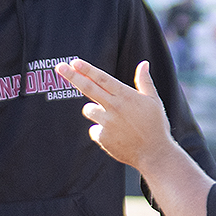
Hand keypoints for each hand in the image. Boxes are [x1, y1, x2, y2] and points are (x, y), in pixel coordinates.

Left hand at [55, 59, 172, 171]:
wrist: (154, 154)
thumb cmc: (156, 125)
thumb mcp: (154, 101)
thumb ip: (145, 82)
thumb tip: (144, 63)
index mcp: (126, 96)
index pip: (102, 78)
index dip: (87, 69)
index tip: (74, 62)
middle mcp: (114, 107)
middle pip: (88, 88)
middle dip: (72, 76)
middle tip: (59, 67)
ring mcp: (107, 123)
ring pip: (88, 110)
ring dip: (94, 110)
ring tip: (113, 119)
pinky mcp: (103, 138)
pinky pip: (94, 129)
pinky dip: (101, 130)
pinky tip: (115, 135)